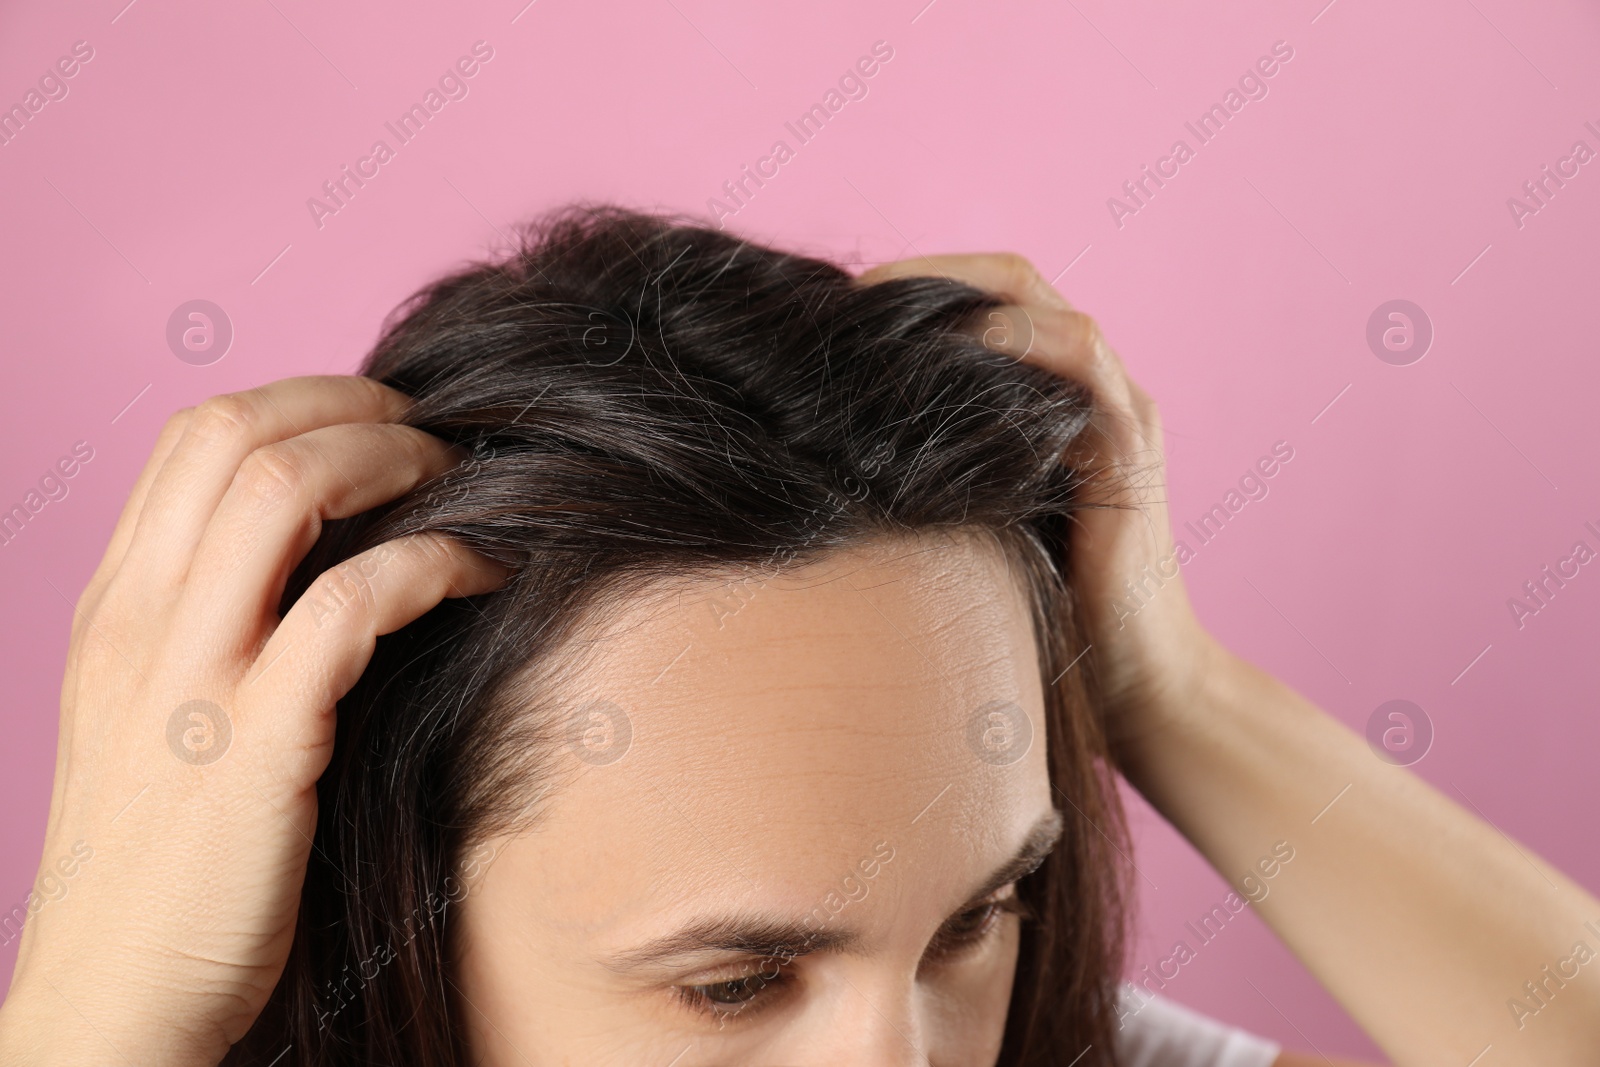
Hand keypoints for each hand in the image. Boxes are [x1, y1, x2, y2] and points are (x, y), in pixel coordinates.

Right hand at [0, 376, 510, 1065]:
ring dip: (393, 465)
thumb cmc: (161, 862)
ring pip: (286, 493)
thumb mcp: (156, 717)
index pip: (194, 437)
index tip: (378, 417)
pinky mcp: (261, 745)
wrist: (115, 1002)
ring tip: (461, 484)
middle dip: (353, 407)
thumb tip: (324, 552)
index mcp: (114, 608)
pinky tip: (483, 572)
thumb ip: (212, 627)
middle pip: (237, 434)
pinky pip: (351, 607)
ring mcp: (192, 680)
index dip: (300, 398)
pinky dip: (432, 565)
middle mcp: (139, 622)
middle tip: (434, 435)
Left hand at [857, 254, 1223, 745]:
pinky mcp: (1130, 449)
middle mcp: (1096, 391)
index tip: (846, 305)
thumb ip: (941, 464)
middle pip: (1017, 283)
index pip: (993, 301)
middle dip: (934, 275)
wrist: (1135, 685)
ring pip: (1049, 309)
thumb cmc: (1045, 613)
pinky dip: (1021, 342)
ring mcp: (1122, 414)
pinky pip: (1081, 363)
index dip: (923, 287)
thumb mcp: (974, 518)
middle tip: (855, 295)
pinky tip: (962, 349)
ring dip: (969, 296)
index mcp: (1058, 399)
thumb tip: (838, 439)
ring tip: (892, 312)